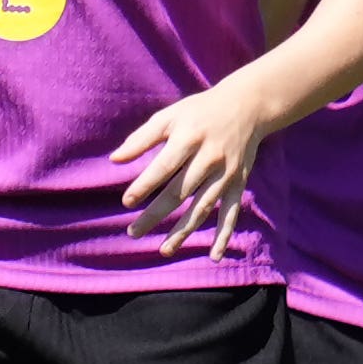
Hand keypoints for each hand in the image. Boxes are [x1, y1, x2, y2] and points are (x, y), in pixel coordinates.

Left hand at [113, 76, 272, 256]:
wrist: (247, 107)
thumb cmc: (199, 111)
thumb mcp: (169, 116)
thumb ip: (141, 138)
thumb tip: (115, 160)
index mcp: (190, 138)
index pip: (165, 167)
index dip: (146, 185)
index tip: (127, 202)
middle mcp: (210, 158)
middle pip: (180, 192)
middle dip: (156, 215)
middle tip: (133, 233)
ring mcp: (226, 174)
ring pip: (203, 207)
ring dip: (184, 230)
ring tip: (164, 250)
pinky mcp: (238, 183)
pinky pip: (231, 213)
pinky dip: (223, 235)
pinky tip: (213, 256)